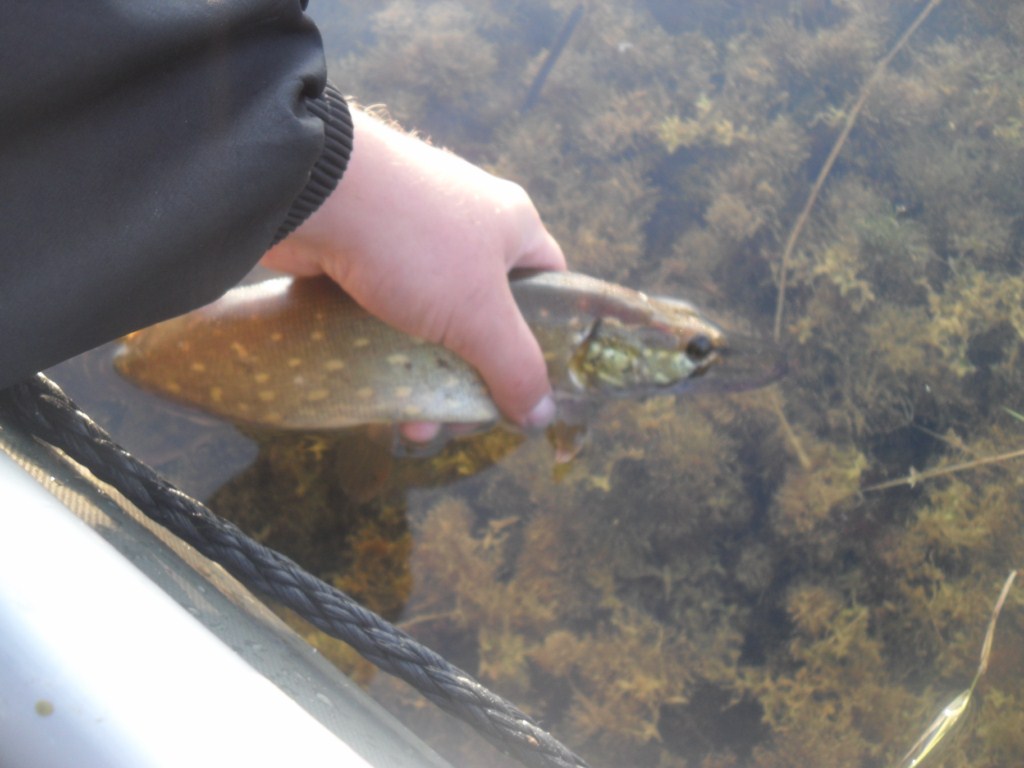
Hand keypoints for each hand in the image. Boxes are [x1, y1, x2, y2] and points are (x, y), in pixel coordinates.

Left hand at [261, 107, 565, 440]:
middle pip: (486, 315)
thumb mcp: (479, 313)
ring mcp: (410, 240)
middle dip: (476, 375)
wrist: (309, 194)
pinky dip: (386, 356)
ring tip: (415, 426)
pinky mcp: (361, 255)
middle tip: (463, 419)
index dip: (547, 336)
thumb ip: (516, 366)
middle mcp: (465, 226)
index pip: (551, 283)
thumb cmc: (414, 244)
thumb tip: (541, 413)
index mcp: (511, 225)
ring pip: (432, 323)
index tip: (532, 383)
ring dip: (427, 378)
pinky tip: (380, 396)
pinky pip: (386, 316)